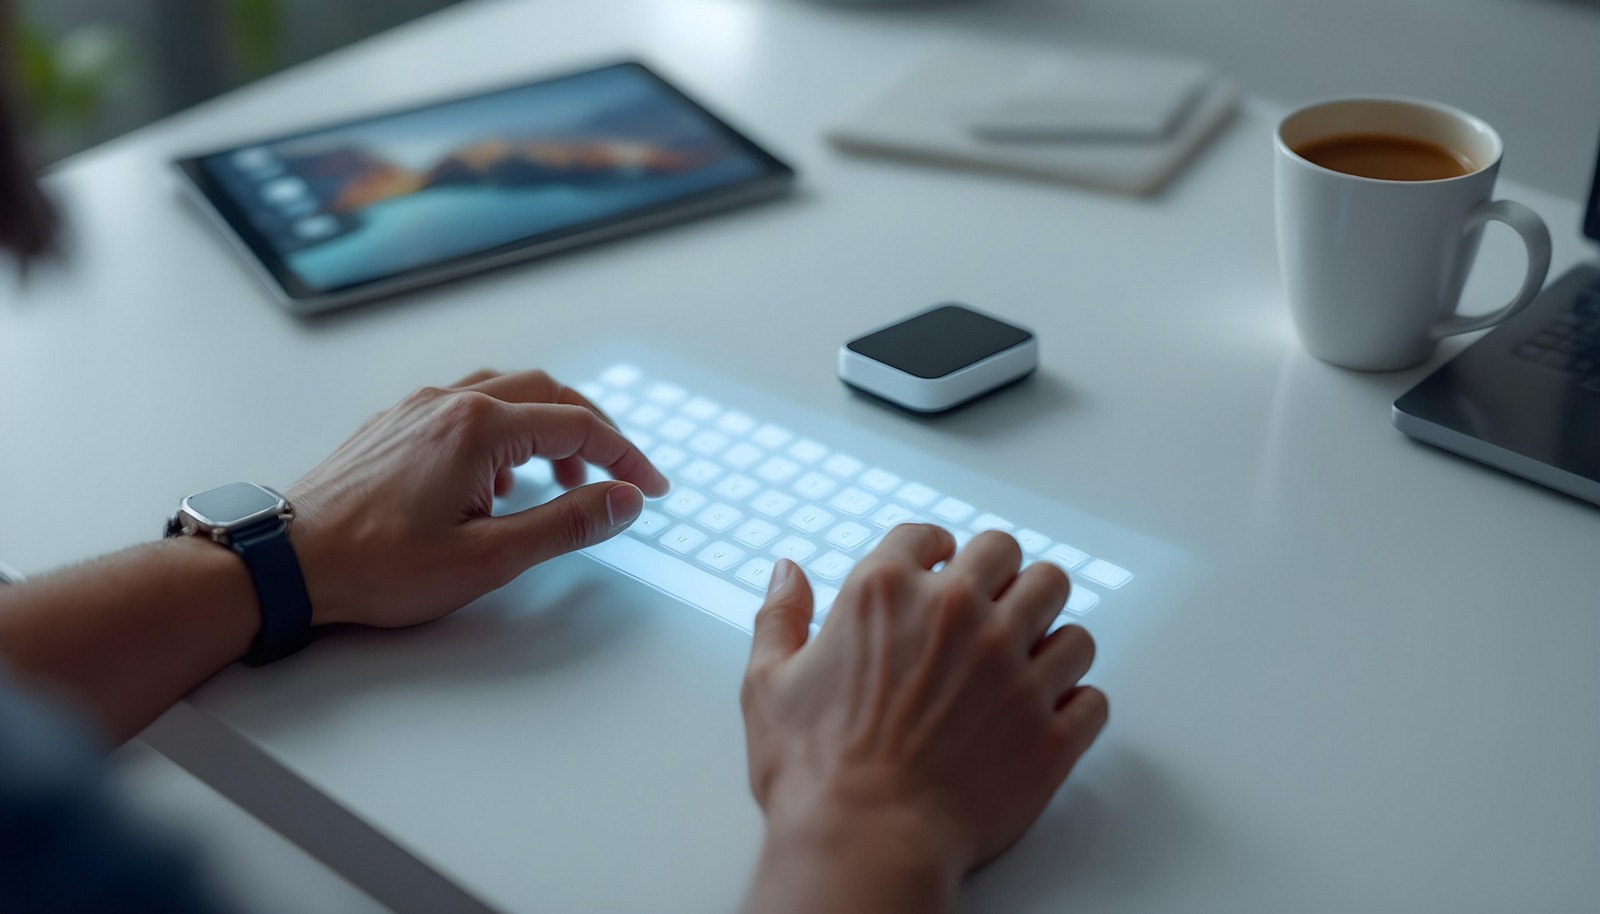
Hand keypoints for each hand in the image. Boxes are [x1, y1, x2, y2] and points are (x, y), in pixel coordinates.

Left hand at [287, 369, 668, 627]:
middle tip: (617, 476)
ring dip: (548, 426)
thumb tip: (623, 499)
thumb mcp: (489, 558)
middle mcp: (449, 403)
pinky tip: (498, 480)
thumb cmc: (376, 565)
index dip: (625, 457)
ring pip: (506, 393)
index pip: (577, 425)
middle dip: (593, 432)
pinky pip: (468, 406)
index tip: (649, 489)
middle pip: (547, 393)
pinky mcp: (395, 426)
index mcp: (479, 428)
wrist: (287, 563)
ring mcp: (417, 410)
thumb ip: (566, 523)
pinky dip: (505, 431)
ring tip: (562, 477)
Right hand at [740, 525, 1105, 911]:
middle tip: (990, 605)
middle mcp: (959, 615)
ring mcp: (1013, 670)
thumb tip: (787, 573)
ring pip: (1065, 619)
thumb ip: (780, 616)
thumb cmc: (814, 771)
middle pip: (1010, 556)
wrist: (864, 843)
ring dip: (1048, 635)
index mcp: (887, 594)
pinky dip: (1075, 704)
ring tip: (1027, 659)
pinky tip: (1049, 714)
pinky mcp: (1049, 729)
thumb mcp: (768, 683)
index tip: (941, 563)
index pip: (928, 535)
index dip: (933, 548)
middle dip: (1001, 576)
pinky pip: (1091, 697)